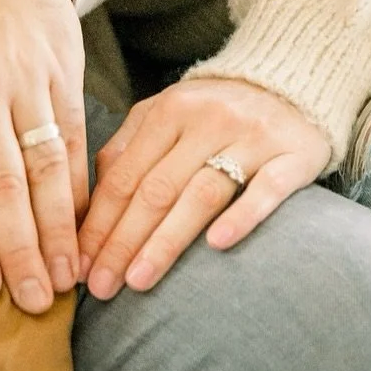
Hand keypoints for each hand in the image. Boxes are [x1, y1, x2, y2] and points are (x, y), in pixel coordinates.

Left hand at [0, 0, 84, 314]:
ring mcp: (24, 76)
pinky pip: (75, 136)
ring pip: (45, 167)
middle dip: (20, 251)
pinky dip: (80, 186)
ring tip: (68, 280)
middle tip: (36, 306)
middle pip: (3, 183)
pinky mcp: (62, 67)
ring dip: (57, 230)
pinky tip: (84, 224)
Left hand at [77, 77, 332, 297]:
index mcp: (168, 110)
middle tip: (100, 286)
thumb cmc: (214, 111)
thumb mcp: (165, 113)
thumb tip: (89, 203)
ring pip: (202, 193)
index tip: (77, 265)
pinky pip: (266, 190)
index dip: (98, 222)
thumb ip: (128, 148)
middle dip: (122, 241)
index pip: (124, 175)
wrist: (290, 83)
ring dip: (166, 240)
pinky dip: (241, 217)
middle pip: (156, 188)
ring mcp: (251, 137)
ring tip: (139, 280)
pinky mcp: (292, 155)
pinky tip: (217, 246)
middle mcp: (206, 120)